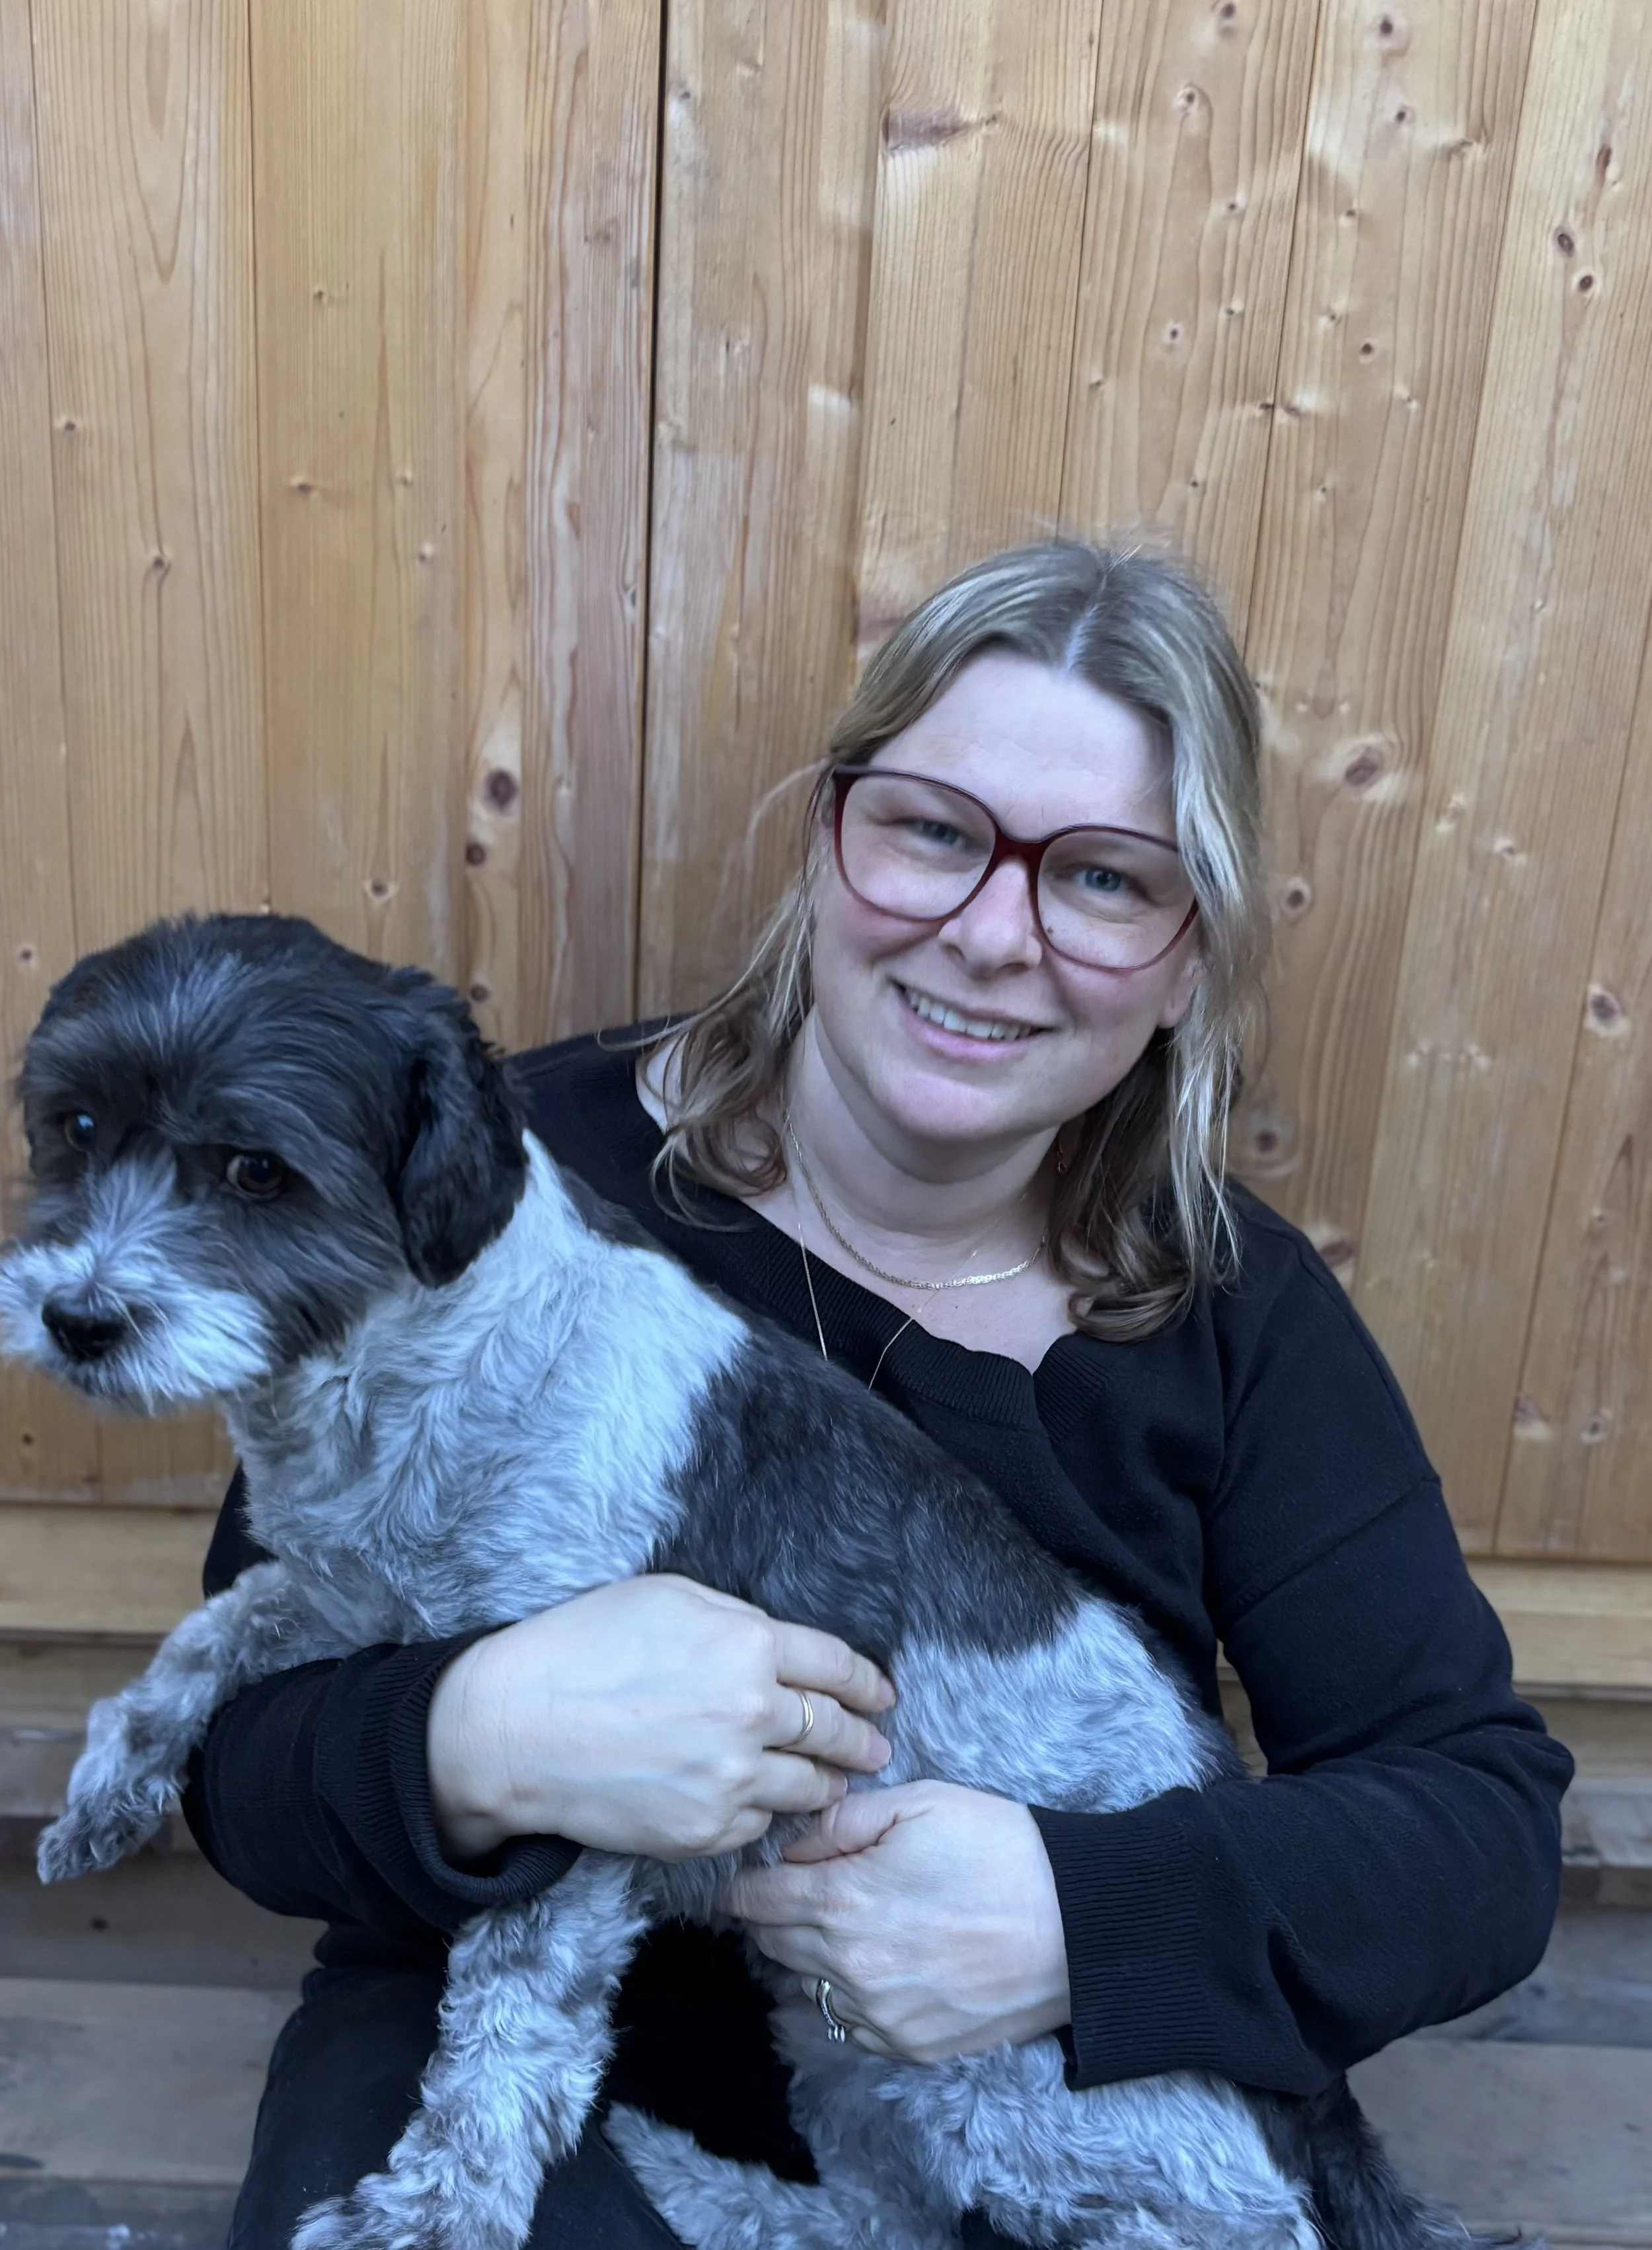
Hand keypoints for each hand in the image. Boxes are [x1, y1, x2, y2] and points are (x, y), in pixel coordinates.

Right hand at [426, 1575, 893, 1860]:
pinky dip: (769, 1812)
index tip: (881, 1694)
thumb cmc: (584, 1648)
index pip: (838, 1667)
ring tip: (835, 1782)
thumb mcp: (669, 1598)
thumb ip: (738, 1621)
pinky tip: (768, 1804)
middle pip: (835, 1731)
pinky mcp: (705, 1829)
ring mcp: (732, 1778)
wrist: (517, 1728)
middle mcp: (753, 1713)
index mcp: (749, 1646)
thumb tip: (780, 1647)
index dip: (868, 1682)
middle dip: (863, 1739)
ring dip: (828, 1783)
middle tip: (875, 1745)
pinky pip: (761, 1822)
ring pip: (809, 1787)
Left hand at [724, 1780, 1070, 2063]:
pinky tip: (870, 1969)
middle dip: (773, 1917)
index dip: (744, 1885)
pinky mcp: (911, 2046)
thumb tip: (794, 1846)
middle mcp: (849, 1968)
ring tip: (838, 1928)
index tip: (746, 1877)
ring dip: (808, 1959)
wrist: (1078, 1924)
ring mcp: (880, 2016)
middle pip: (773, 1947)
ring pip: (806, 1990)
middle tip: (789, 1893)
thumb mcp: (918, 1803)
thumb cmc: (1001, 1850)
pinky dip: (845, 1999)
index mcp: (843, 1902)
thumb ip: (842, 1821)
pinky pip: (848, 2028)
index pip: (755, 1903)